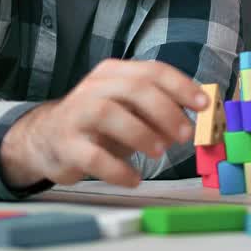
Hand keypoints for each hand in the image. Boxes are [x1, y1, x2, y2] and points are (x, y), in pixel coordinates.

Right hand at [0, 59, 209, 189]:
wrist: (46, 139)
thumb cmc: (99, 124)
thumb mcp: (129, 110)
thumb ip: (158, 111)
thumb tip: (193, 122)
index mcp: (114, 73)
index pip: (153, 70)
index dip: (182, 87)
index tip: (204, 105)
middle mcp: (94, 87)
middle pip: (134, 89)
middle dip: (166, 111)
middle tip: (185, 135)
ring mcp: (76, 114)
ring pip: (110, 114)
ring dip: (142, 133)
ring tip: (159, 153)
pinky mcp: (66, 145)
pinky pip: (94, 156)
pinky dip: (119, 170)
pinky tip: (134, 179)